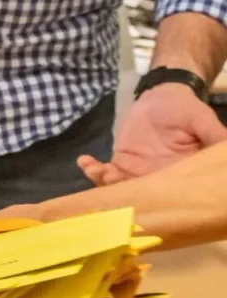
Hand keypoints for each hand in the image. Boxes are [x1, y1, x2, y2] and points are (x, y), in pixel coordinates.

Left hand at [79, 83, 226, 185]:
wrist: (163, 97)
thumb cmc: (185, 109)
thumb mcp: (201, 120)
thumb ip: (213, 135)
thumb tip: (225, 148)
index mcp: (182, 174)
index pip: (170, 195)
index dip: (154, 201)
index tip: (136, 198)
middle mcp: (160, 180)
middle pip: (141, 198)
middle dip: (122, 197)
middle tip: (110, 183)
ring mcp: (138, 174)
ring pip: (120, 188)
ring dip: (105, 182)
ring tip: (96, 170)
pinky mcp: (122, 163)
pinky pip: (106, 172)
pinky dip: (93, 169)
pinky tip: (85, 161)